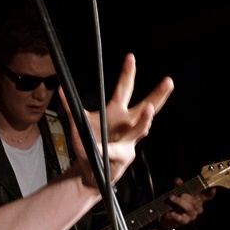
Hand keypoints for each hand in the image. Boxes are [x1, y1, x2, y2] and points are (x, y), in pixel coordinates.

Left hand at [66, 54, 172, 187]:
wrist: (91, 171)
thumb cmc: (88, 145)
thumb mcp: (78, 124)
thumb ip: (70, 108)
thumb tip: (61, 88)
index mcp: (117, 111)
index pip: (125, 89)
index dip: (127, 73)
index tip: (130, 57)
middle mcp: (127, 124)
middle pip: (146, 106)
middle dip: (158, 95)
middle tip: (169, 81)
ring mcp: (130, 140)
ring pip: (142, 128)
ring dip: (145, 120)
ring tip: (149, 111)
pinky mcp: (125, 156)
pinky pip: (115, 150)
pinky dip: (109, 149)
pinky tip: (102, 149)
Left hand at [158, 177, 214, 229]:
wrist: (169, 215)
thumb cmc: (178, 201)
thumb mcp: (178, 191)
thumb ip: (179, 185)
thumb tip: (178, 180)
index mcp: (198, 199)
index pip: (207, 197)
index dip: (210, 194)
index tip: (213, 190)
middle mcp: (197, 208)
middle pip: (195, 202)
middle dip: (187, 197)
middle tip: (180, 194)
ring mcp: (192, 215)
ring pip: (189, 208)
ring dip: (180, 202)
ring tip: (172, 198)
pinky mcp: (185, 221)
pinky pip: (182, 218)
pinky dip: (176, 215)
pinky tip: (172, 213)